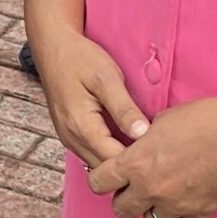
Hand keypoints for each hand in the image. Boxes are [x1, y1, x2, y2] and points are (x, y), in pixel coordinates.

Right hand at [29, 25, 149, 169]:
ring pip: (98, 166)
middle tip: (160, 158)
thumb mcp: (106, 78)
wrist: (52, 47)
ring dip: (120, 164)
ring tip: (148, 154)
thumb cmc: (80, 58)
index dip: (139, 163)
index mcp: (81, 126)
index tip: (164, 156)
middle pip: (106, 170)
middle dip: (131, 168)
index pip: (114, 161)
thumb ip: (124, 108)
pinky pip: (92, 155)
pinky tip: (128, 144)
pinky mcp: (70, 134)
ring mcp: (68, 138)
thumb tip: (142, 135)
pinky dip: (110, 155)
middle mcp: (71, 138)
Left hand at [86, 90, 216, 217]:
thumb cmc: (204, 119)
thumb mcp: (161, 121)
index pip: (99, 182)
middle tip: (132, 188)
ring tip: (159, 198)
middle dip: (123, 199)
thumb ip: (143, 141)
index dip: (101, 178)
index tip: (108, 174)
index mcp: (136, 163)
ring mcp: (178, 204)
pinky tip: (182, 208)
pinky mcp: (203, 212)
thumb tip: (138, 146)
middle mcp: (152, 188)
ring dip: (151, 211)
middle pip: (121, 210)